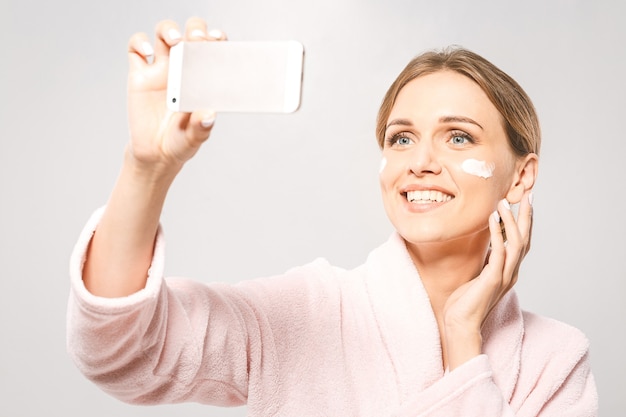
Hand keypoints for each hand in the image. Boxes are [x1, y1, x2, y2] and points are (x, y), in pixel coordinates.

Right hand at [126, 17, 226, 171]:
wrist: (155, 153)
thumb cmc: (180, 142)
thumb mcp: (194, 138)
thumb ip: (201, 128)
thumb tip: (209, 115)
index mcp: (202, 79)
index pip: (212, 51)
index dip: (216, 40)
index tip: (217, 40)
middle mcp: (183, 69)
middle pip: (189, 35)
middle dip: (195, 29)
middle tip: (196, 39)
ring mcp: (161, 70)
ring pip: (164, 34)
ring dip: (169, 30)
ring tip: (175, 41)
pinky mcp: (139, 75)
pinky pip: (135, 49)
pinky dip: (139, 42)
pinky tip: (148, 51)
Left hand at [442, 191, 532, 368]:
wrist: (460, 325)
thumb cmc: (465, 302)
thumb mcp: (478, 275)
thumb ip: (487, 260)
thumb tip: (488, 241)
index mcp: (508, 271)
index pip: (521, 242)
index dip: (525, 223)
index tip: (525, 203)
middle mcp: (510, 273)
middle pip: (525, 240)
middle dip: (527, 217)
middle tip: (528, 195)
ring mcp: (504, 277)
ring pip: (516, 244)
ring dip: (511, 221)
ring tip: (505, 203)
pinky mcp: (492, 280)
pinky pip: (498, 253)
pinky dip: (497, 234)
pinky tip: (493, 219)